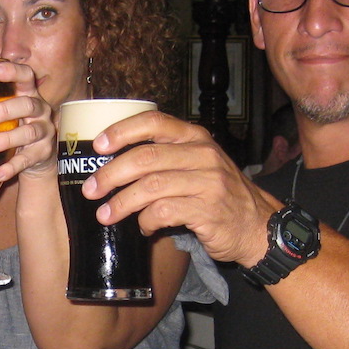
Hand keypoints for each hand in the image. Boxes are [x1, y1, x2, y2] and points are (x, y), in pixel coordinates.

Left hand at [0, 60, 56, 183]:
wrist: (37, 158)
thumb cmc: (13, 127)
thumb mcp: (4, 114)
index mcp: (28, 95)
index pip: (25, 76)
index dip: (12, 71)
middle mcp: (40, 110)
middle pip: (28, 104)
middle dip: (5, 109)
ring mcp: (44, 132)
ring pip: (29, 132)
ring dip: (7, 138)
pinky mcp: (43, 153)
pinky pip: (27, 160)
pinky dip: (11, 167)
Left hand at [82, 111, 278, 266]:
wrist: (257, 225)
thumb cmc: (218, 194)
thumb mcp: (197, 164)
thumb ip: (165, 157)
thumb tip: (112, 165)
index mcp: (194, 137)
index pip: (153, 121)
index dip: (121, 131)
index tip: (98, 145)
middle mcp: (202, 154)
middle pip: (145, 157)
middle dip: (110, 174)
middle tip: (90, 190)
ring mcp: (207, 182)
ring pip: (150, 187)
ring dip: (121, 202)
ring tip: (105, 215)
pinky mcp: (207, 210)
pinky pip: (164, 212)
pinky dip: (146, 221)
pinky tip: (143, 227)